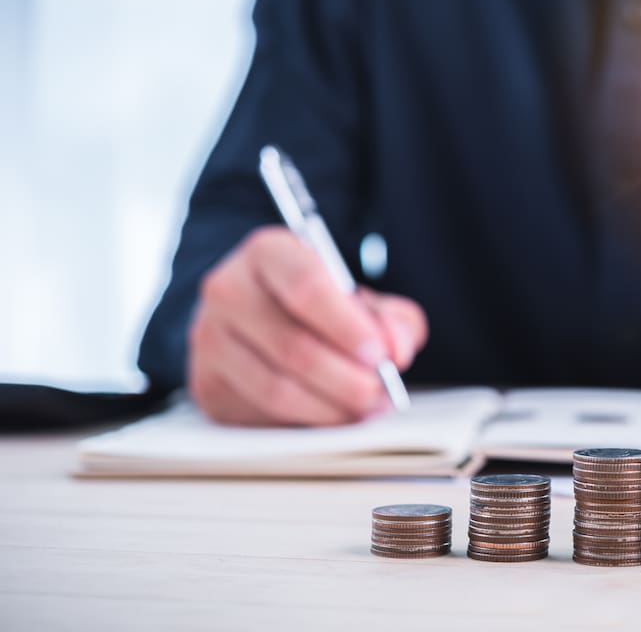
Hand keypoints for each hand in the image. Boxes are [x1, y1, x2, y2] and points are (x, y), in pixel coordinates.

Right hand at [187, 227, 427, 425]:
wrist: (258, 315)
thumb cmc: (316, 305)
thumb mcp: (359, 298)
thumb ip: (392, 319)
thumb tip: (397, 350)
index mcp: (268, 253)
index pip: (306, 286)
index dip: (348, 327)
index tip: (382, 355)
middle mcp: (228, 290)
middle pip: (292, 345)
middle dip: (347, 378)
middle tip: (382, 392)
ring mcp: (209, 339)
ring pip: (276, 389)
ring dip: (331, 408)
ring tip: (367, 408)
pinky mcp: (207, 384)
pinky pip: (261, 415)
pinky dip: (306, 424)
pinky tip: (334, 417)